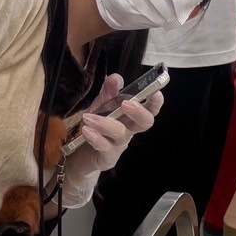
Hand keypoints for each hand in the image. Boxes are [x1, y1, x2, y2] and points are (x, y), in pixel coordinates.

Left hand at [64, 74, 162, 207]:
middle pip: (145, 122)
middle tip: (127, 103)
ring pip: (120, 133)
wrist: (78, 155)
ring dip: (105, 123)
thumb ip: (108, 93)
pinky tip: (86, 130)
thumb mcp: (99, 107)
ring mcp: (119, 145)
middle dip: (139, 112)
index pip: (149, 109)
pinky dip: (95, 137)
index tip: (157, 92)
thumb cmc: (95, 128)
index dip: (155, 102)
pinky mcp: (107, 158)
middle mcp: (129, 131)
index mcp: (131, 117)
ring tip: (88, 117)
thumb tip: (116, 78)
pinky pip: (104, 147)